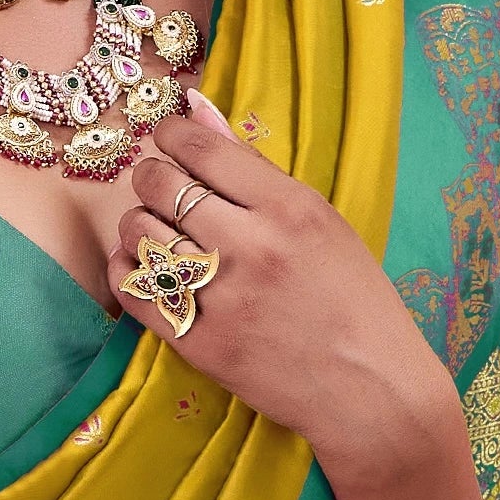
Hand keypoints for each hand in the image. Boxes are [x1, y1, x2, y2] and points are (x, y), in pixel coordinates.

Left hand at [109, 97, 454, 483]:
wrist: (372, 391)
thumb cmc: (353, 300)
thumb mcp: (322, 222)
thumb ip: (254, 168)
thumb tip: (196, 107)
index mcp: (290, 208)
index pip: (201, 148)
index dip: (171, 136)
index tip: (168, 141)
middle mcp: (252, 247)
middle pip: (160, 183)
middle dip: (151, 176)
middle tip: (162, 188)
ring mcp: (223, 298)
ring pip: (138, 232)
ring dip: (138, 223)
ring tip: (159, 231)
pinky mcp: (199, 344)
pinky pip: (132, 289)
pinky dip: (127, 269)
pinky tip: (145, 266)